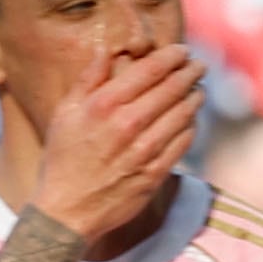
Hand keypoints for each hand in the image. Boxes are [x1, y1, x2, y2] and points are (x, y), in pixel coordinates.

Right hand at [30, 44, 204, 244]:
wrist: (68, 210)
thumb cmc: (63, 158)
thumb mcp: (65, 113)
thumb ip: (88, 79)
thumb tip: (106, 50)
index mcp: (104, 105)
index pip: (150, 70)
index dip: (172, 57)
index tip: (182, 51)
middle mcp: (128, 124)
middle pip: (172, 89)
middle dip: (189, 72)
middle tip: (198, 65)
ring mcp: (145, 150)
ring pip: (182, 114)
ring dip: (195, 97)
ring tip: (199, 88)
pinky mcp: (155, 173)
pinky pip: (183, 142)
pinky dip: (191, 126)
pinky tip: (190, 119)